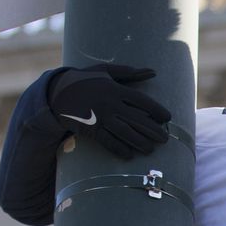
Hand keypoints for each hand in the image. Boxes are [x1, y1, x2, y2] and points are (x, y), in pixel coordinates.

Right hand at [47, 65, 173, 158]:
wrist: (57, 92)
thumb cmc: (85, 80)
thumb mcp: (106, 71)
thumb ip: (130, 72)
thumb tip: (153, 72)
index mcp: (115, 88)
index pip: (141, 100)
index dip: (156, 110)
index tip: (168, 118)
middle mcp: (109, 103)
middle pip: (136, 119)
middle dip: (153, 130)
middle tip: (165, 139)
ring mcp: (100, 117)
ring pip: (124, 132)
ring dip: (139, 142)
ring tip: (151, 149)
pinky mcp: (90, 128)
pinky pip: (107, 141)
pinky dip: (119, 148)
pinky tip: (129, 155)